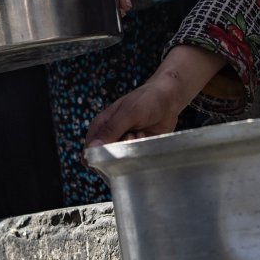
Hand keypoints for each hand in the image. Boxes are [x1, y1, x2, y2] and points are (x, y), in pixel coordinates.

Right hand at [84, 45, 226, 147]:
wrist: (169, 99)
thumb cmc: (146, 100)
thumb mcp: (128, 112)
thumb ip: (111, 130)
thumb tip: (92, 148)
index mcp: (101, 127)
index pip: (90, 151)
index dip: (97, 156)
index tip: (112, 150)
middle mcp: (111, 138)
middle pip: (107, 158)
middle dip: (120, 150)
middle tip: (130, 136)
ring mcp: (124, 144)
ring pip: (122, 159)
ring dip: (132, 148)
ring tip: (140, 133)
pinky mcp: (138, 149)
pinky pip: (136, 159)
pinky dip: (142, 149)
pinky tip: (146, 136)